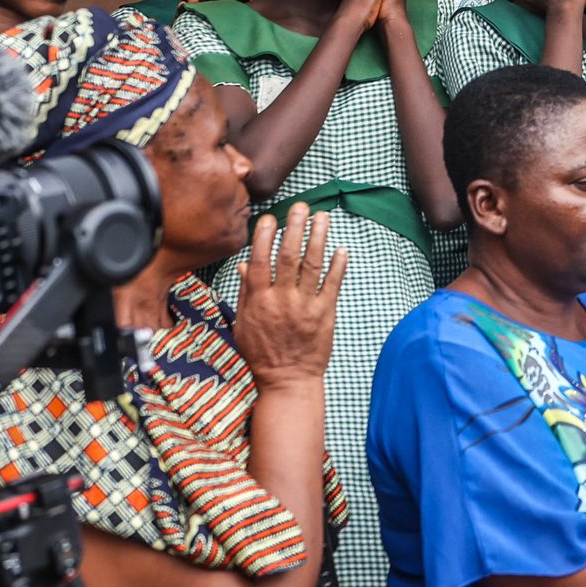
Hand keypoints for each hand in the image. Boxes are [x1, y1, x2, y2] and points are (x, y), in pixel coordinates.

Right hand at [232, 204, 345, 390]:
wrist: (286, 380)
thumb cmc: (261, 352)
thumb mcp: (243, 323)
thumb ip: (246, 292)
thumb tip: (244, 264)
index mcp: (258, 300)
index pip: (259, 262)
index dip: (264, 238)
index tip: (270, 217)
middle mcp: (281, 299)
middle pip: (287, 257)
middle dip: (294, 228)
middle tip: (300, 206)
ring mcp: (304, 306)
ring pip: (311, 265)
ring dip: (318, 238)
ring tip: (322, 217)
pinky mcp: (324, 313)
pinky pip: (332, 284)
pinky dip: (338, 266)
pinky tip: (342, 249)